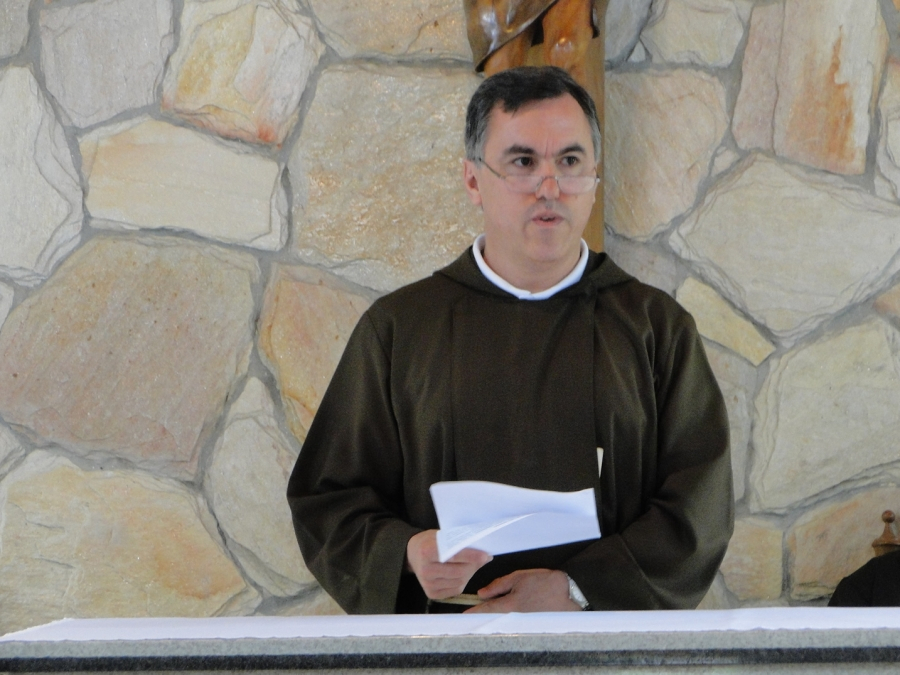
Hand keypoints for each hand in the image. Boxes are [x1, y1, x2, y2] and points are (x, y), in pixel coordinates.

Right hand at [406, 530, 492, 599]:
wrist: (412, 554)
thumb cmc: (430, 542)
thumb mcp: (442, 536)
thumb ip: (460, 544)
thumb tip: (485, 554)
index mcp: (427, 551)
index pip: (454, 555)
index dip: (471, 556)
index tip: (485, 555)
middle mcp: (426, 569)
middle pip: (459, 571)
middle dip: (474, 565)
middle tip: (483, 558)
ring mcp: (428, 584)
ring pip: (459, 582)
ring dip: (470, 573)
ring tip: (472, 564)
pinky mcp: (431, 594)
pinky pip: (455, 590)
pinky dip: (463, 582)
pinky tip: (462, 573)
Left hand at [465, 569, 580, 612]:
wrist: (570, 594)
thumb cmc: (544, 583)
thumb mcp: (519, 577)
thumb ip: (498, 585)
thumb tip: (481, 593)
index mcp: (510, 605)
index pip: (486, 610)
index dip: (474, 612)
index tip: (464, 615)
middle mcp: (514, 618)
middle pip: (493, 618)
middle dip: (482, 615)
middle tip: (473, 612)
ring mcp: (523, 623)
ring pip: (503, 620)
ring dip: (495, 616)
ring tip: (487, 611)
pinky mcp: (530, 624)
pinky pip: (514, 622)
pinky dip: (506, 618)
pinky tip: (505, 613)